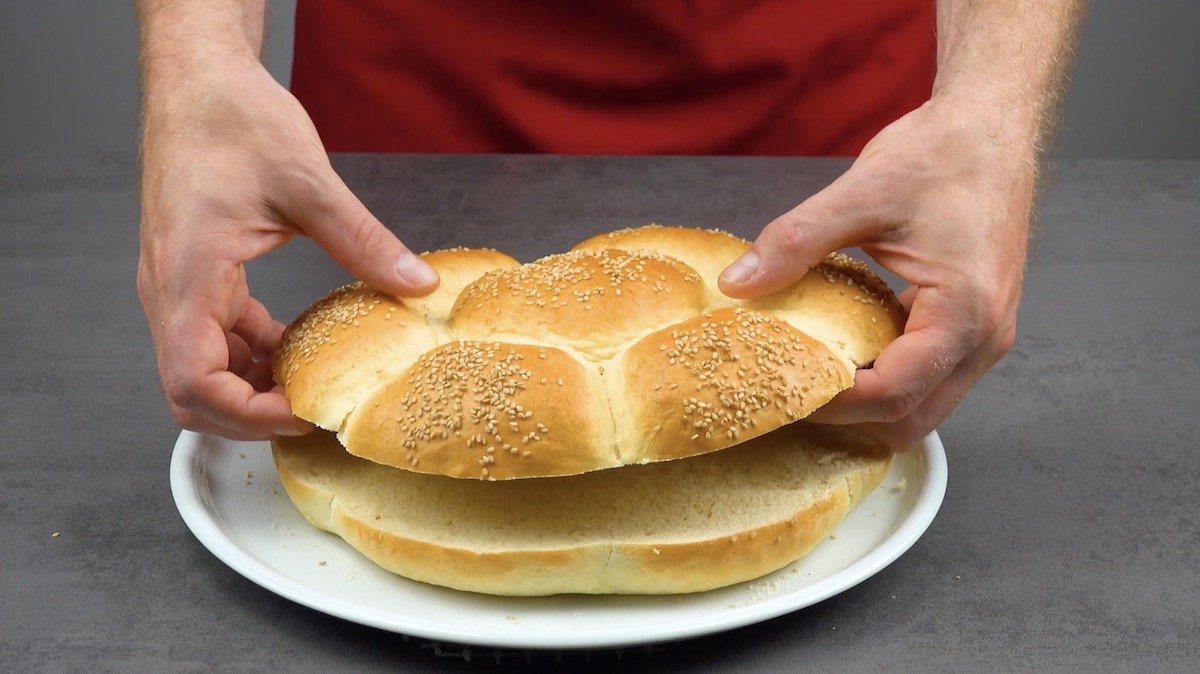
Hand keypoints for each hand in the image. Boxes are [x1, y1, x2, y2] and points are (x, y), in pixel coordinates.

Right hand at [137, 59, 438, 438]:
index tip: (303, 415)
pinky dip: (251, 353)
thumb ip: (363, 242)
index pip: (193, 382)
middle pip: (188, 391)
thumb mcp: (308, 183)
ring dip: (250, 386)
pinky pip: (213, 335)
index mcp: (186, 275)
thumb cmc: (232, 120)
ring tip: (312, 387)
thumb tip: (416, 286)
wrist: (199, 80)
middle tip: (312, 413)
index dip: (247, 415)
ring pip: (199, 367)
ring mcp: (176, 284)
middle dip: (248, 414)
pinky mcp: (193, 273)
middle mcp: (169, 289)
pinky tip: (295, 347)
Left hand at [719, 94, 1035, 450]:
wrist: (993, 125)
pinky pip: (931, 376)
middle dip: (853, 419)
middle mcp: (985, 336)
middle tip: (794, 391)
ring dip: (871, 402)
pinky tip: (846, 347)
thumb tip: (738, 284)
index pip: (895, 393)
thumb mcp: (860, 193)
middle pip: (914, 419)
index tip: (784, 390)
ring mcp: (986, 334)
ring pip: (925, 405)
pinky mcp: (977, 323)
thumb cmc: (942, 154)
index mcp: (964, 312)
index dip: (835, 404)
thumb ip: (796, 242)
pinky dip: (889, 377)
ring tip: (814, 373)